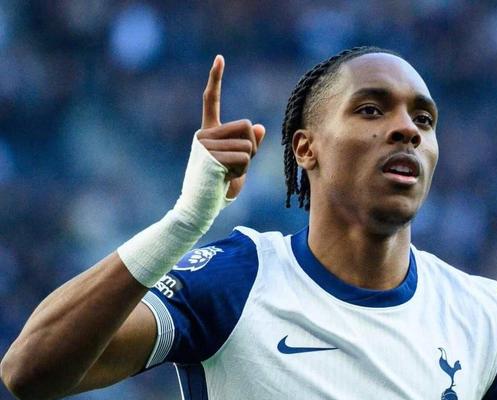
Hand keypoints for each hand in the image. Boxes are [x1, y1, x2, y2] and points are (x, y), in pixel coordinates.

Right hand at [197, 55, 265, 198]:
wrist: (199, 207)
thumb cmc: (219, 187)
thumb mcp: (239, 163)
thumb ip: (248, 145)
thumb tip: (259, 127)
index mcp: (208, 132)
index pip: (212, 100)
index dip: (216, 78)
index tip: (220, 58)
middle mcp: (204, 133)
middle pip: (247, 125)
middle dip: (251, 147)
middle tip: (234, 166)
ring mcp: (205, 143)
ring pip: (248, 143)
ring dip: (246, 162)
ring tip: (227, 173)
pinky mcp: (210, 155)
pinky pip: (244, 156)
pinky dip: (242, 170)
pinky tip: (225, 177)